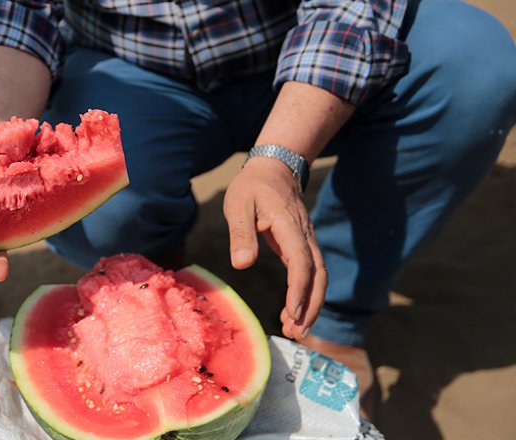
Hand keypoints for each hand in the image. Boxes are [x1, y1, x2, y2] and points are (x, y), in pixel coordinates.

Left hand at [223, 157, 326, 340]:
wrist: (274, 169)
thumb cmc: (252, 187)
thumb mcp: (238, 204)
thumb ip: (241, 233)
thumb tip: (241, 264)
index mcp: (290, 225)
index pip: (301, 261)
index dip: (299, 289)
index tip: (292, 313)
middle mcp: (305, 236)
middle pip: (318, 275)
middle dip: (311, 306)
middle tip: (297, 334)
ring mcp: (307, 241)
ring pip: (319, 277)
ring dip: (311, 305)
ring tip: (296, 331)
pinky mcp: (302, 246)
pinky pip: (311, 274)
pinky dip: (306, 295)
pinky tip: (293, 312)